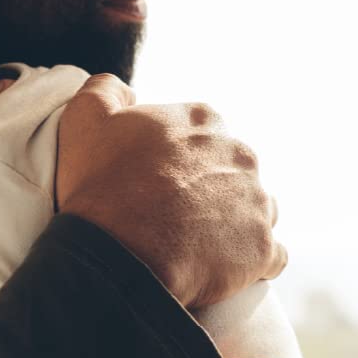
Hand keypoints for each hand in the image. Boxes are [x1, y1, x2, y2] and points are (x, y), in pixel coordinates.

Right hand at [55, 74, 285, 307]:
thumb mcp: (86, 120)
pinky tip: (227, 270)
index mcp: (204, 121)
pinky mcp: (263, 247)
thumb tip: (120, 87)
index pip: (203, 134)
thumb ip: (104, 92)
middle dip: (212, 191)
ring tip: (200, 246)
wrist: (122, 254)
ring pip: (256, 210)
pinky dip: (254, 263)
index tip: (158, 180)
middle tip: (176, 216)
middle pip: (233, 171)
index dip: (179, 159)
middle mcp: (241, 155)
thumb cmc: (103, 188)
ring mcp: (257, 202)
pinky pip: (271, 256)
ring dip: (236, 224)